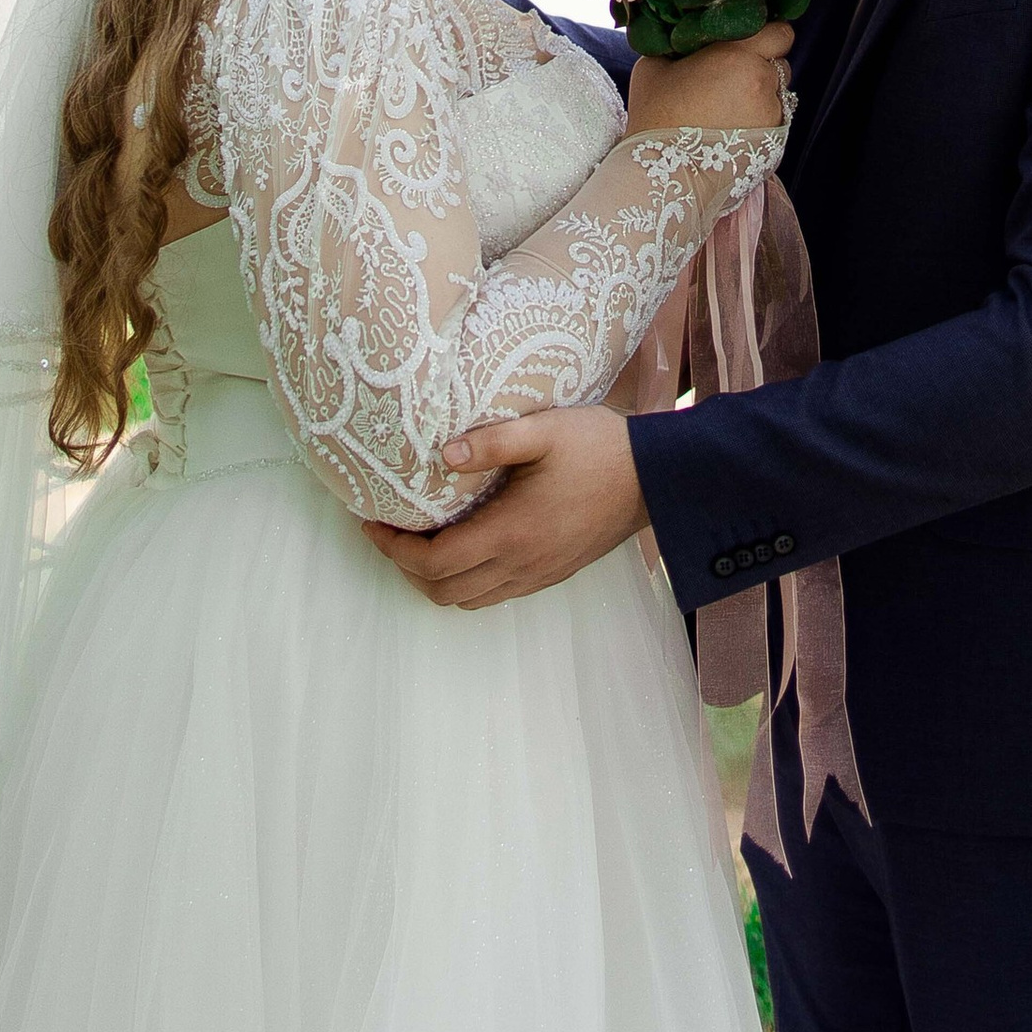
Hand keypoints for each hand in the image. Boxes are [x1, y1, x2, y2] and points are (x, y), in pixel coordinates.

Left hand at [364, 407, 646, 607]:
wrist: (659, 480)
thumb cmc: (601, 448)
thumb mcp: (545, 431)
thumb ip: (492, 442)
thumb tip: (442, 454)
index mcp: (511, 533)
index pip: (433, 562)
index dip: (393, 550)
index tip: (372, 523)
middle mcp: (520, 565)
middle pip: (443, 592)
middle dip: (406, 568)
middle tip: (391, 533)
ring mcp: (538, 575)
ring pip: (468, 600)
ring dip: (436, 580)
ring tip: (422, 542)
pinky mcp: (553, 575)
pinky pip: (495, 594)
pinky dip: (467, 582)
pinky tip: (468, 547)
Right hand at [626, 21, 793, 137]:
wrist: (663, 176)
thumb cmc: (655, 118)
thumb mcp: (654, 67)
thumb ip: (678, 46)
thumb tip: (684, 39)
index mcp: (739, 55)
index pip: (781, 33)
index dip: (768, 35)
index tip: (750, 43)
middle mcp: (763, 82)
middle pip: (779, 64)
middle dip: (762, 68)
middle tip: (731, 79)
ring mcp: (772, 116)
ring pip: (777, 96)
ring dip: (760, 97)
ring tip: (726, 112)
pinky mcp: (776, 146)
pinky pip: (774, 124)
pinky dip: (759, 124)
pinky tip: (730, 133)